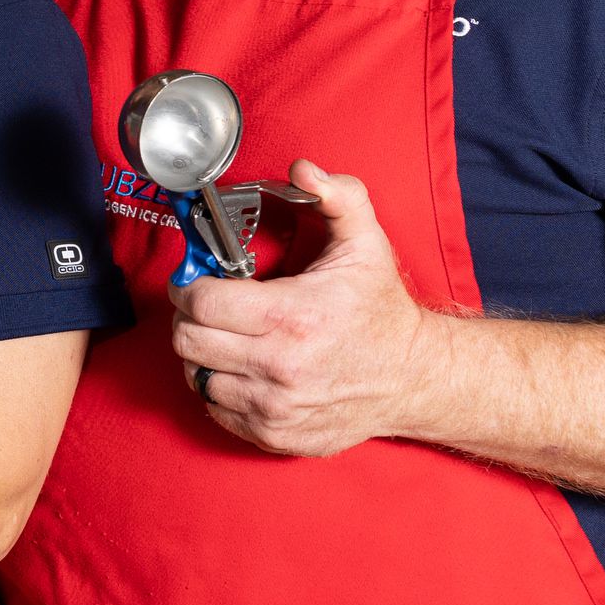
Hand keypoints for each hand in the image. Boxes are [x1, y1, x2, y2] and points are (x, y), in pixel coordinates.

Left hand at [169, 159, 457, 456]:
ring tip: (226, 338)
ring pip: (197, 377)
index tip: (195, 281)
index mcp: (291, 317)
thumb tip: (304, 169)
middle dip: (190, 319)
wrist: (416, 379)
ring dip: (203, 355)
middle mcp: (279, 367)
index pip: (201, 304)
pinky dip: (220, 388)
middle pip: (189, 342)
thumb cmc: (382, 313)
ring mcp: (275, 406)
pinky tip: (242, 368)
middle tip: (207, 308)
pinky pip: (217, 410)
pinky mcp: (275, 434)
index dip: (189, 287)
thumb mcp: (366, 244)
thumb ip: (336, 196)